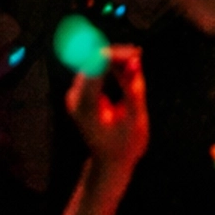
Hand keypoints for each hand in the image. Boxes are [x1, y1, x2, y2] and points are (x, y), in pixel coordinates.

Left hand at [67, 46, 149, 189]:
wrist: (109, 161)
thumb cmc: (125, 144)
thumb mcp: (135, 120)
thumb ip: (134, 88)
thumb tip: (135, 59)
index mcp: (87, 107)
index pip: (96, 67)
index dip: (116, 55)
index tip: (137, 54)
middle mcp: (75, 98)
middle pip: (94, 61)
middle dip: (117, 55)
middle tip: (139, 56)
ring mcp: (75, 94)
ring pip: (95, 61)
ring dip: (115, 59)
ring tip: (135, 66)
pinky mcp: (79, 92)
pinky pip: (95, 68)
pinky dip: (111, 65)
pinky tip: (126, 71)